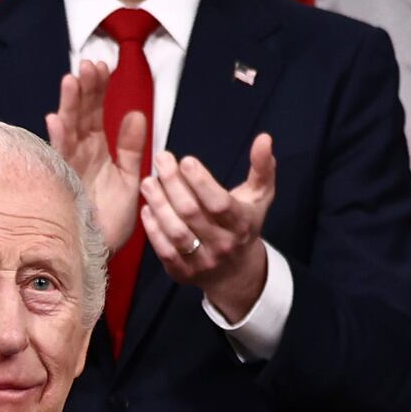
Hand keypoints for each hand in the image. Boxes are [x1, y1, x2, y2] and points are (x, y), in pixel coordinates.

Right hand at [47, 59, 151, 231]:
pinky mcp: (61, 183)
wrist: (101, 251)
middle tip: (89, 64)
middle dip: (84, 89)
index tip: (103, 65)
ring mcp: (68, 167)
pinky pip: (58, 157)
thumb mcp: (129, 178)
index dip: (98, 89)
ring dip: (69, 105)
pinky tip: (56, 119)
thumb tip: (136, 114)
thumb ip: (131, 147)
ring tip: (72, 80)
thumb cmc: (111, 219)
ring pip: (67, 129)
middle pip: (81, 114)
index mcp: (97, 149)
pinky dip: (56, 139)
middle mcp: (80, 153)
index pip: (96, 111)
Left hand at [138, 132, 278, 322]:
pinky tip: (146, 208)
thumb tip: (264, 138)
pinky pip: (164, 251)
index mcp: (242, 224)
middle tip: (161, 160)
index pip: (219, 204)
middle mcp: (223, 245)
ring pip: (176, 232)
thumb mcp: (260, 197)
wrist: (236, 272)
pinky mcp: (183, 273)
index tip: (185, 160)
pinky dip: (153, 229)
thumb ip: (262, 167)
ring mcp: (202, 261)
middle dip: (173, 184)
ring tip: (148, 182)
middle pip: (192, 213)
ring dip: (159, 205)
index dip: (201, 182)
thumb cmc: (245, 224)